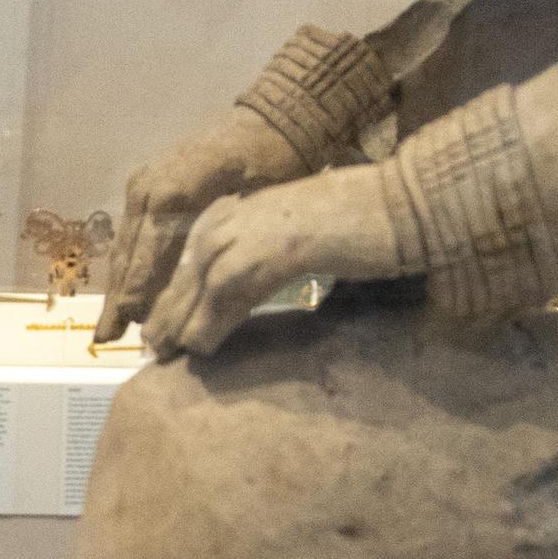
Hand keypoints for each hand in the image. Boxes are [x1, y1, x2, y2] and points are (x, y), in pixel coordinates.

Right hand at [101, 109, 284, 331]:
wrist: (269, 117)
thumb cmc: (274, 157)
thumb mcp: (261, 194)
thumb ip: (231, 234)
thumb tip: (211, 282)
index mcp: (176, 189)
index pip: (150, 248)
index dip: (139, 287)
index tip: (132, 321)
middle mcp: (150, 186)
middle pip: (129, 252)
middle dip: (117, 298)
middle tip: (107, 338)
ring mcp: (143, 185)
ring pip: (125, 246)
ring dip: (117, 288)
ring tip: (110, 328)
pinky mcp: (145, 187)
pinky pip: (132, 234)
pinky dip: (128, 268)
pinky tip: (125, 297)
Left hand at [140, 162, 401, 360]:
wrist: (405, 203)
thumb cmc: (364, 225)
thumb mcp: (302, 241)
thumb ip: (271, 261)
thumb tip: (249, 297)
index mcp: (243, 209)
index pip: (193, 258)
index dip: (175, 295)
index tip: (161, 330)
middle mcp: (240, 213)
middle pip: (186, 271)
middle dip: (166, 312)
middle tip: (152, 353)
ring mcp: (256, 227)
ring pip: (199, 283)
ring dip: (181, 322)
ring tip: (169, 356)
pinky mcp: (275, 247)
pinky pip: (228, 291)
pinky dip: (211, 321)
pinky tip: (202, 348)